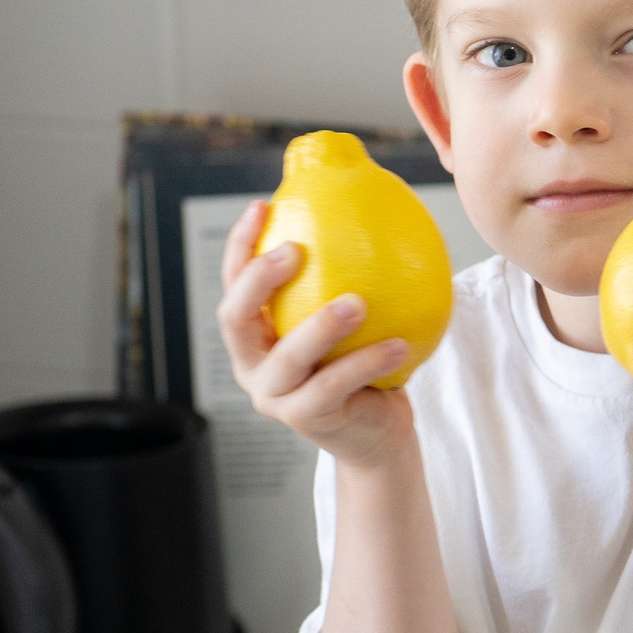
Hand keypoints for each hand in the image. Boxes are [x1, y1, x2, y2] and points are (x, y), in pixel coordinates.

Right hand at [215, 200, 412, 466]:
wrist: (378, 431)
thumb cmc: (366, 362)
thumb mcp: (355, 317)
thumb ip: (351, 274)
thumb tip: (375, 202)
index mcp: (255, 333)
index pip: (234, 283)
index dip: (240, 245)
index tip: (263, 205)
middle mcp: (252, 363)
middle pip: (234, 319)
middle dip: (257, 281)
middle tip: (296, 250)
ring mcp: (274, 396)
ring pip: (287, 358)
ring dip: (320, 326)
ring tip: (357, 302)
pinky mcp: (305, 420)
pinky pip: (334, 386)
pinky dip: (365, 362)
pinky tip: (398, 343)